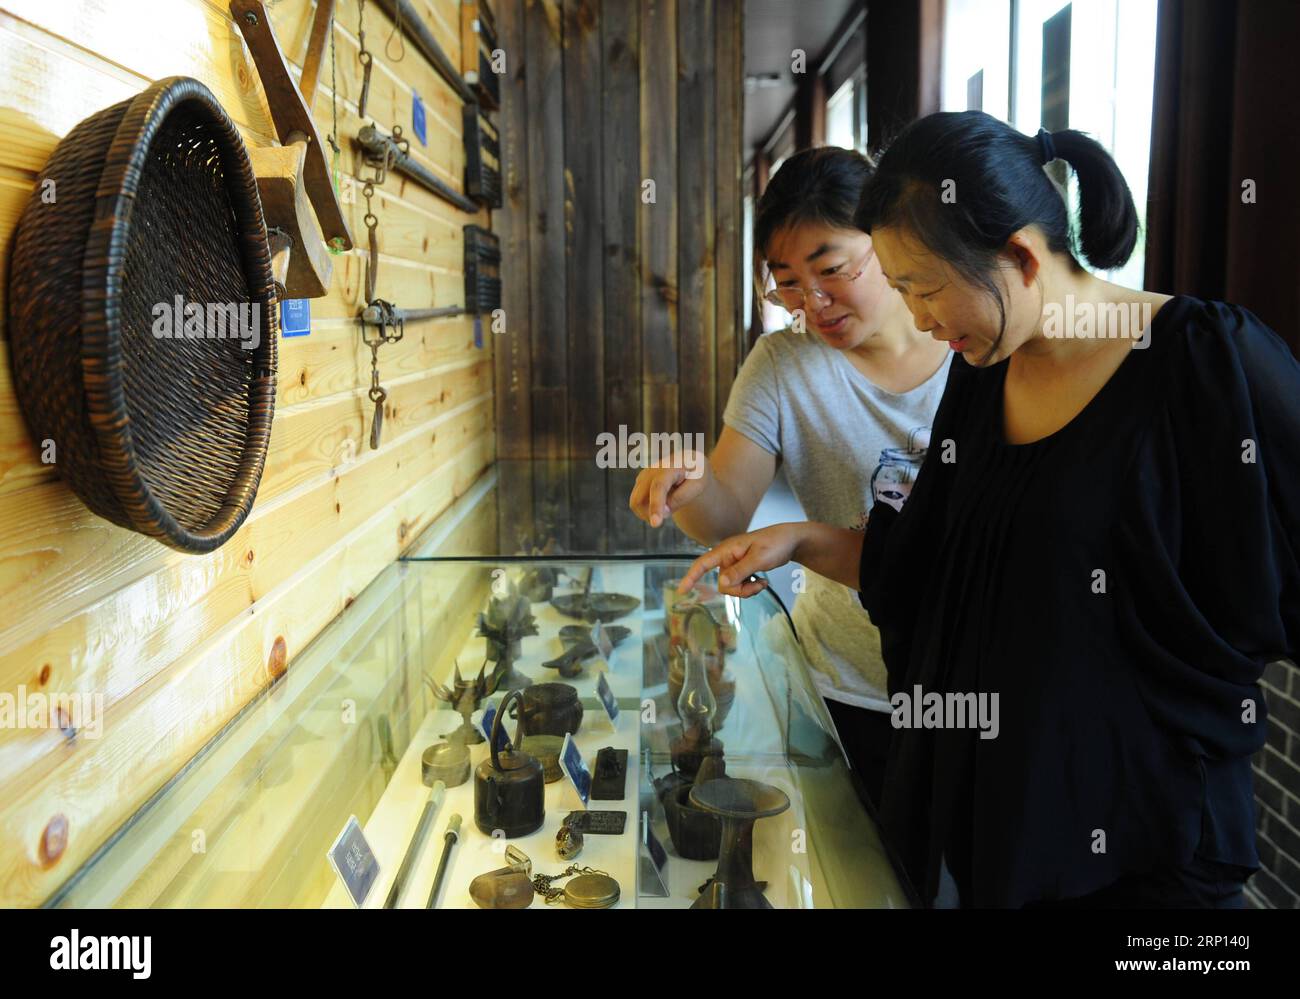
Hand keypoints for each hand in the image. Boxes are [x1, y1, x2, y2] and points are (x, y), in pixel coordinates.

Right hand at [628, 451, 710, 527]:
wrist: (689, 464)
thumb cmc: (695, 476)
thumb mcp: (697, 486)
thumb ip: (681, 498)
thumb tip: (663, 512)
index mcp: (670, 466)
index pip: (658, 487)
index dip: (655, 505)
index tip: (655, 524)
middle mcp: (652, 469)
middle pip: (640, 499)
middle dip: (650, 514)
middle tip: (666, 516)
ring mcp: (643, 475)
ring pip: (635, 502)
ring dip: (648, 513)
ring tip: (666, 509)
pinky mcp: (639, 482)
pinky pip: (636, 502)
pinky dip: (646, 509)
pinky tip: (661, 504)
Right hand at [677, 523, 804, 597]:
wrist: (791, 540)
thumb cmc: (776, 544)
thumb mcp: (759, 558)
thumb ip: (740, 571)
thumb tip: (722, 583)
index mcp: (727, 550)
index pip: (703, 563)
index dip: (691, 576)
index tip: (682, 590)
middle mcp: (728, 557)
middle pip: (722, 583)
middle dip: (739, 590)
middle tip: (758, 585)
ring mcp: (735, 564)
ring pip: (731, 586)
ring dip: (747, 590)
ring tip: (763, 583)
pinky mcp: (743, 569)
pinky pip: (740, 585)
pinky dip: (750, 588)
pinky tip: (763, 581)